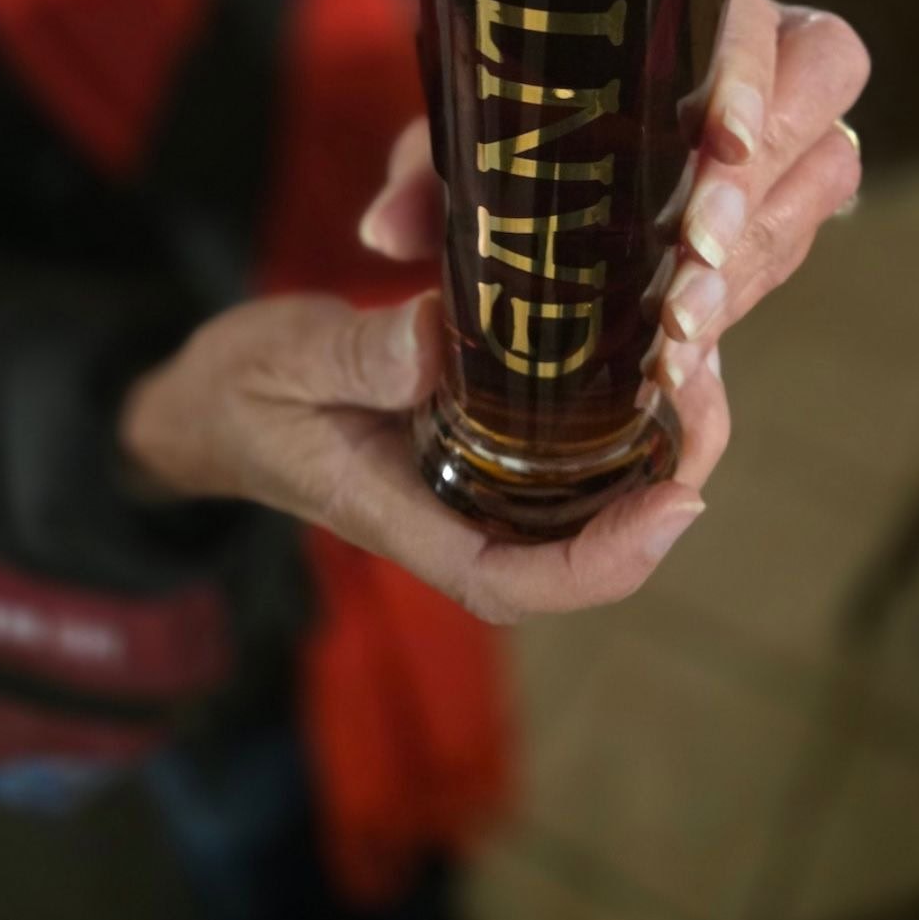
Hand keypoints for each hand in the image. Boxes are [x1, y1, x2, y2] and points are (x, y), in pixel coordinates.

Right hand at [121, 0, 866, 623]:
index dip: (606, 562)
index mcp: (402, 513)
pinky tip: (649, 342)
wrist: (210, 402)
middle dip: (659, 486)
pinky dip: (615, 401)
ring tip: (698, 359)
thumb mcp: (283, 360)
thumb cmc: (240, 391)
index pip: (513, 581)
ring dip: (651, 438)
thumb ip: (358, 356)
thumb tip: (440, 338)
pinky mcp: (478, 434)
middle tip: (708, 393)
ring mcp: (471, 477)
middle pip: (578, 542)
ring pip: (584, 491)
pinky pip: (562, 440)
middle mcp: (454, 508)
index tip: (679, 503)